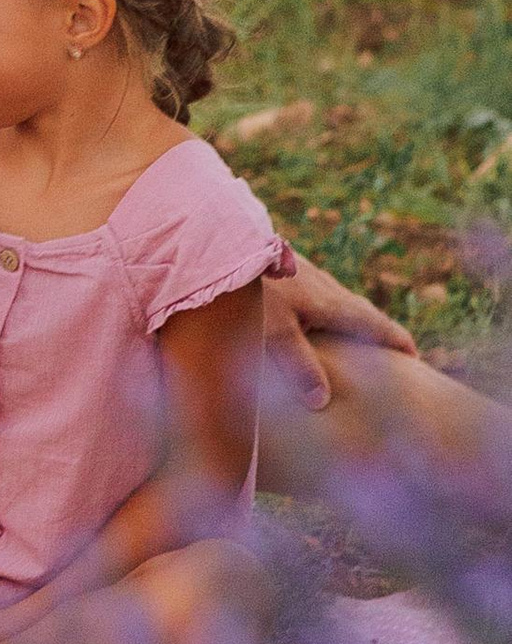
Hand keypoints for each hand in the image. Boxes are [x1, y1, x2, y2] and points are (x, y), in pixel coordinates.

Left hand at [266, 246, 416, 412]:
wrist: (229, 243)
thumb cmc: (253, 289)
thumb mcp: (276, 331)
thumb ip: (299, 365)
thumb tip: (322, 401)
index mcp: (332, 304)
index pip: (375, 326)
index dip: (396, 343)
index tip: (414, 359)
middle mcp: (327, 288)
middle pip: (362, 312)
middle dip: (378, 332)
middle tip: (391, 351)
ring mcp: (308, 276)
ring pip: (340, 301)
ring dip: (353, 320)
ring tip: (354, 338)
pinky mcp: (288, 270)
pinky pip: (319, 294)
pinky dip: (328, 310)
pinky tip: (312, 314)